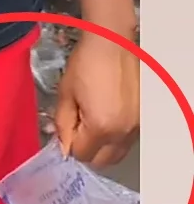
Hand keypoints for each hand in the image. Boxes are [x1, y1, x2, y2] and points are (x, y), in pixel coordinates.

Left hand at [54, 32, 139, 168]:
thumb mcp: (65, 93)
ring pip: (116, 153)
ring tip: (92, 120)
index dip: (69, 144)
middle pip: (101, 161)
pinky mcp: (142, 119)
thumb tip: (63, 147)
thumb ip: (62, 124)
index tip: (66, 128)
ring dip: (102, 146)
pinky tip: (106, 115)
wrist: (112, 42)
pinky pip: (126, 140)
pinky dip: (115, 136)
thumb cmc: (85, 64)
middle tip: (77, 128)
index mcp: (101, 127)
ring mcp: (135, 127)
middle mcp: (122, 133)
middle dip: (86, 150)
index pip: (81, 155)